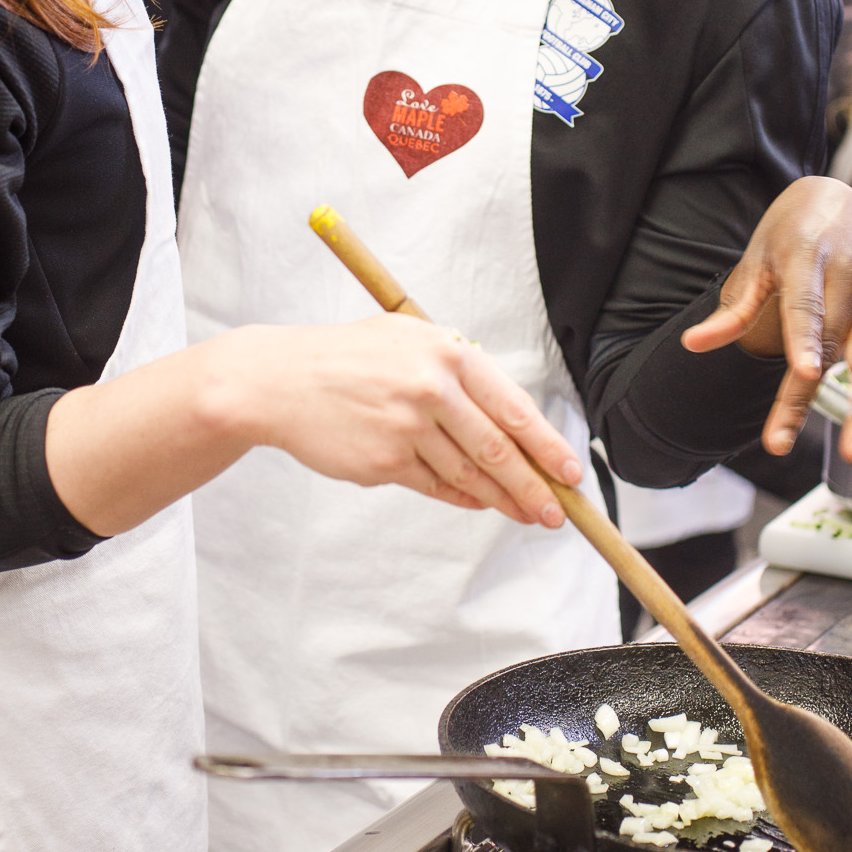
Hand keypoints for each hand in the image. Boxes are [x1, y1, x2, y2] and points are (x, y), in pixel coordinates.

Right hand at [242, 314, 581, 525]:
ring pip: (469, 474)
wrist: (279, 381)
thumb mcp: (406, 338)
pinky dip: (461, 498)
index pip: (514, 408)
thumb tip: (509, 417)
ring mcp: (407, 427)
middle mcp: (431, 388)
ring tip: (526, 513)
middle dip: (535, 486)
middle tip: (557, 512)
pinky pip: (435, 486)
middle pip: (498, 449)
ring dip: (502, 499)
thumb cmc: (346, 358)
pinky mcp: (384, 461)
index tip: (571, 472)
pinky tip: (477, 502)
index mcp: (446, 352)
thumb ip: (457, 369)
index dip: (548, 446)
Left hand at [680, 176, 851, 460]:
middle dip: (807, 397)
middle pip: (831, 344)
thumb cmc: (789, 232)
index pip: (807, 306)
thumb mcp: (756, 259)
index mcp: (808, 259)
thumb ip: (732, 308)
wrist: (836, 196)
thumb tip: (692, 344)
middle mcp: (848, 278)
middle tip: (782, 443)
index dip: (806, 340)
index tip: (806, 373)